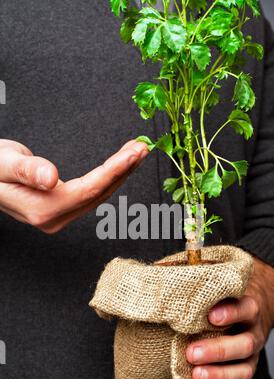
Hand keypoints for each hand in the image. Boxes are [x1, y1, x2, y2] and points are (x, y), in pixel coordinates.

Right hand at [0, 139, 147, 232]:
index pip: (88, 190)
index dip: (113, 171)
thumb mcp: (2, 163)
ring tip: (136, 152)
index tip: (134, 153)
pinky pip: (90, 195)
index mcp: (42, 209)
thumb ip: (26, 170)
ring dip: (119, 174)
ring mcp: (57, 217)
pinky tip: (118, 166)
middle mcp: (53, 218)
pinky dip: (107, 178)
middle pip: (98, 194)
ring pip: (97, 196)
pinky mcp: (60, 210)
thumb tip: (50, 177)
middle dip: (123, 170)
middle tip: (143, 147)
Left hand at [186, 256, 273, 378]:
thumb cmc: (219, 297)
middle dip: (218, 350)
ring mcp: (251, 353)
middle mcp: (252, 330)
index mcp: (246, 305)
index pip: (245, 308)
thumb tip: (158, 278)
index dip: (230, 312)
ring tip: (196, 375)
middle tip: (191, 352)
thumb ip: (195, 281)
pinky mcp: (244, 368)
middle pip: (244, 343)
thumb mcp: (213, 284)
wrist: (244, 312)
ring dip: (219, 374)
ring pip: (244, 368)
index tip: (209, 315)